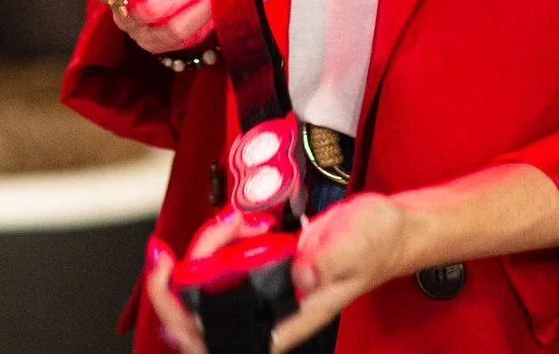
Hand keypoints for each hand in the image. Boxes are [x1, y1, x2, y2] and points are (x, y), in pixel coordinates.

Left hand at [142, 195, 415, 353]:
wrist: (388, 229)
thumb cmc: (378, 245)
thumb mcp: (357, 245)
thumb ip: (329, 260)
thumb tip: (298, 273)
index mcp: (288, 320)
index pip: (222, 337)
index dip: (185, 319)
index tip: (171, 280)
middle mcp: (270, 310)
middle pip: (200, 315)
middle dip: (178, 280)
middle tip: (169, 251)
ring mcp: (263, 289)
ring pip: (207, 283)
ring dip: (206, 249)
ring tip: (230, 223)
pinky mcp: (262, 267)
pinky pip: (223, 262)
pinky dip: (220, 238)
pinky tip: (236, 221)